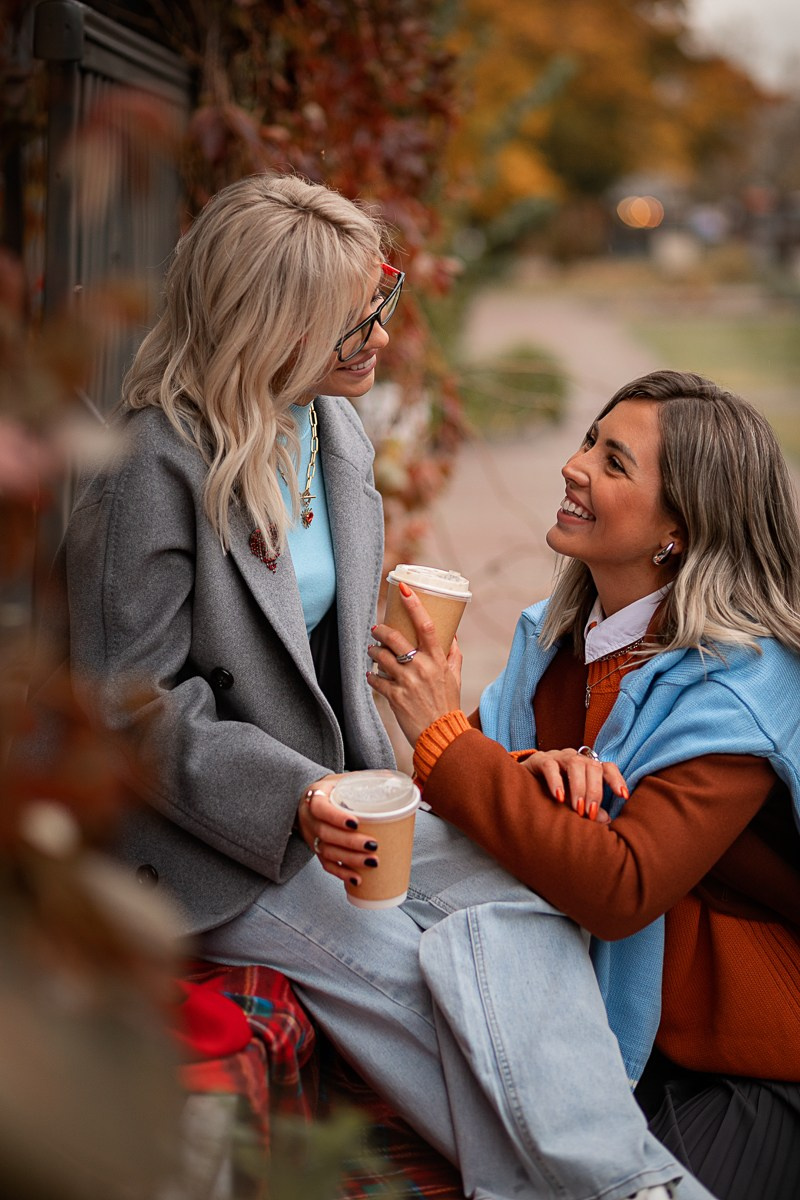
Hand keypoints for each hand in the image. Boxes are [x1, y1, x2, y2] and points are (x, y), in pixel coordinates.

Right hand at [296, 775, 384, 889]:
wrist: (311, 800)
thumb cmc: (333, 790)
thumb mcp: (344, 779)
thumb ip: (367, 779)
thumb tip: (396, 780)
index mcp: (315, 797)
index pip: (320, 808)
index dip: (336, 818)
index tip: (356, 823)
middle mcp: (309, 819)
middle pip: (326, 834)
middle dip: (350, 843)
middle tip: (374, 845)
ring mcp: (311, 837)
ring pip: (326, 852)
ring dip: (349, 860)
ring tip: (372, 862)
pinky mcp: (316, 850)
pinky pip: (326, 865)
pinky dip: (342, 873)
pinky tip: (358, 879)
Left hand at [367, 583, 461, 745]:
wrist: (442, 736)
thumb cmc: (448, 704)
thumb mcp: (455, 677)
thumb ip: (453, 655)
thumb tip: (452, 634)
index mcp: (438, 660)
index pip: (427, 625)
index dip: (414, 605)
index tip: (403, 590)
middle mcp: (422, 668)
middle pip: (396, 638)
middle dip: (382, 630)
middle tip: (377, 629)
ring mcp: (407, 682)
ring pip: (382, 657)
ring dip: (373, 651)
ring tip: (372, 650)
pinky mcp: (395, 698)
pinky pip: (376, 680)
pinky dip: (371, 675)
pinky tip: (371, 674)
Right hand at [521, 748, 627, 821]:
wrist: (521, 785)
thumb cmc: (553, 795)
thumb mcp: (573, 803)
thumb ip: (590, 810)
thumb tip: (607, 820)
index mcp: (587, 768)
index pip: (607, 768)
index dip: (616, 780)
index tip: (623, 796)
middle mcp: (575, 759)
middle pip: (592, 767)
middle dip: (594, 791)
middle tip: (590, 813)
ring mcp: (557, 756)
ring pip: (575, 764)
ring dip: (578, 787)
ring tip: (576, 808)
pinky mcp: (539, 759)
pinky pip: (550, 765)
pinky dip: (556, 781)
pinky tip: (558, 797)